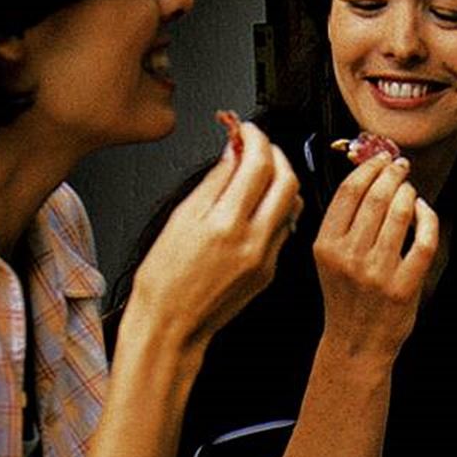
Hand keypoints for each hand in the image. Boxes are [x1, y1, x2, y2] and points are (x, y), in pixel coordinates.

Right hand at [130, 122, 302, 349]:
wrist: (170, 326)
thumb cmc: (164, 280)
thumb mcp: (180, 219)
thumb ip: (213, 182)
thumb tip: (232, 154)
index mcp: (226, 224)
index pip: (258, 164)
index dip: (256, 138)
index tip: (247, 130)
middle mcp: (252, 240)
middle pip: (287, 180)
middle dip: (276, 154)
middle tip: (258, 146)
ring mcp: (266, 258)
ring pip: (292, 204)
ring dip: (281, 179)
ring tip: (259, 173)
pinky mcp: (269, 271)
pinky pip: (284, 228)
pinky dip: (276, 208)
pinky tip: (257, 206)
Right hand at [313, 153, 438, 360]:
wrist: (355, 342)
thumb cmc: (344, 298)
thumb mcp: (326, 259)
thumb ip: (340, 223)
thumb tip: (365, 178)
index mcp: (326, 245)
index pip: (348, 192)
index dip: (368, 168)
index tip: (379, 159)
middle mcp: (350, 256)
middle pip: (376, 197)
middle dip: (392, 174)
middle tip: (400, 165)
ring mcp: (378, 271)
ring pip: (401, 213)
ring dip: (409, 193)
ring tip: (409, 190)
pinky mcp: (404, 285)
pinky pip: (423, 240)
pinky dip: (428, 219)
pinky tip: (425, 213)